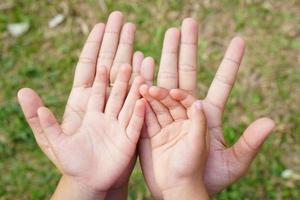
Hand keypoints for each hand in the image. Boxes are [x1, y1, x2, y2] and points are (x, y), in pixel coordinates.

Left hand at [18, 11, 154, 198]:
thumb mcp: (52, 141)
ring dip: (135, 70)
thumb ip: (40, 119)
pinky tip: (150, 79)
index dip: (96, 48)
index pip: (91, 70)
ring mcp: (119, 117)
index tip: (101, 27)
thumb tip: (24, 93)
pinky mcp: (131, 131)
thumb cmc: (71, 162)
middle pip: (113, 72)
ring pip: (129, 89)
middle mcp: (104, 106)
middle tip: (125, 24)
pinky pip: (139, 111)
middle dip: (118, 48)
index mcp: (85, 105)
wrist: (91, 180)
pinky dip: (145, 95)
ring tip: (140, 51)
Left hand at [20, 64, 144, 198]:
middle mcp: (107, 119)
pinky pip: (135, 125)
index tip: (102, 65)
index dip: (99, 79)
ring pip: (128, 107)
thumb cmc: (71, 163)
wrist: (89, 181)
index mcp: (91, 116)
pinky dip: (139, 114)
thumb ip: (43, 122)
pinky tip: (143, 101)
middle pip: (115, 96)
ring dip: (134, 94)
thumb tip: (24, 95)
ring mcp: (119, 129)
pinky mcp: (129, 141)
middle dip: (120, 80)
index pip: (96, 93)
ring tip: (140, 78)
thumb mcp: (54, 142)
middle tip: (125, 63)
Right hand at [138, 18, 274, 197]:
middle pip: (188, 74)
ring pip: (166, 81)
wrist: (179, 192)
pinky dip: (144, 80)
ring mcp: (169, 114)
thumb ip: (249, 143)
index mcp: (209, 116)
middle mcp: (188, 110)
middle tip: (186, 24)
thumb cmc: (208, 179)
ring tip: (165, 36)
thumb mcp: (233, 164)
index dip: (230, 62)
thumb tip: (270, 121)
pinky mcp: (151, 122)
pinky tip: (142, 62)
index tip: (239, 40)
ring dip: (164, 59)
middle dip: (187, 49)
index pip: (221, 84)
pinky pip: (146, 100)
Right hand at [139, 86, 208, 199]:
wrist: (175, 188)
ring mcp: (165, 131)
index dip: (180, 96)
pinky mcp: (152, 138)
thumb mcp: (198, 143)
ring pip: (157, 111)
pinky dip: (142, 113)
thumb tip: (199, 102)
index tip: (172, 92)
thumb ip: (198, 122)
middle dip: (161, 95)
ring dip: (149, 101)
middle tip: (150, 88)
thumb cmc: (191, 166)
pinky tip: (136, 103)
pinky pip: (147, 123)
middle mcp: (180, 125)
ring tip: (140, 89)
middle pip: (170, 105)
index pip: (188, 104)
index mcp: (194, 124)